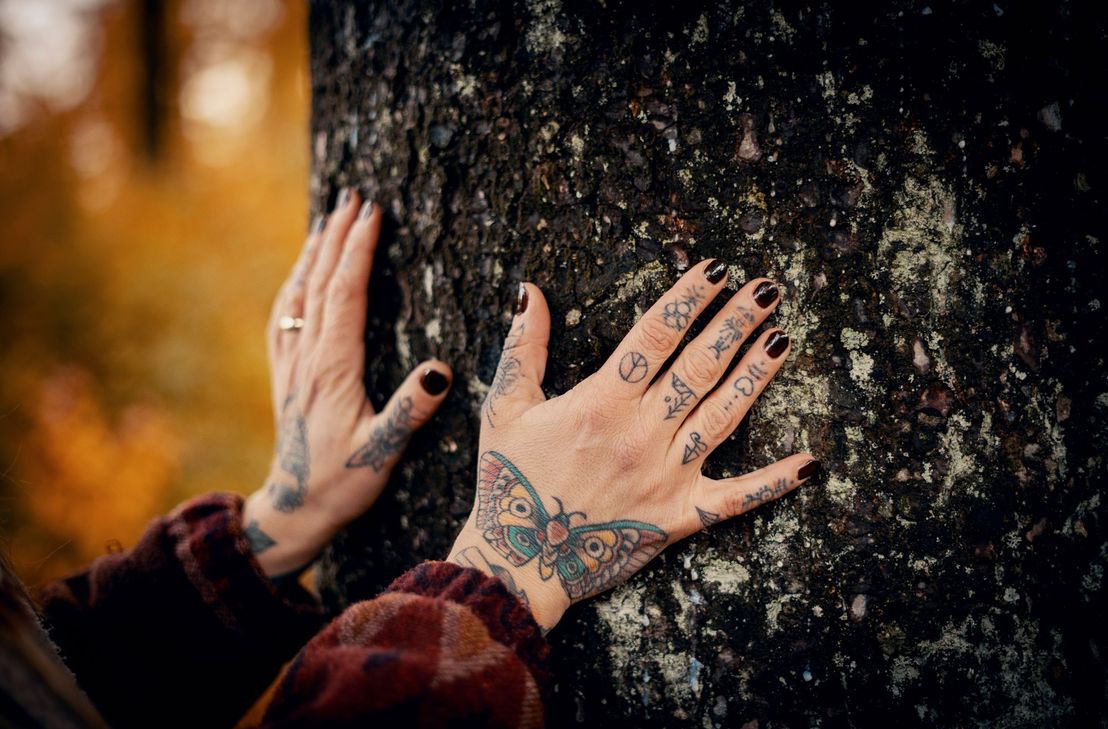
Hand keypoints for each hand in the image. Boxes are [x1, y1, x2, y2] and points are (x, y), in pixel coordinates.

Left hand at [243, 189, 452, 576]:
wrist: (293, 509)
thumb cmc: (342, 483)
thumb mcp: (381, 452)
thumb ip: (410, 410)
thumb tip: (442, 368)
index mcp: (333, 369)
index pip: (345, 294)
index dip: (358, 250)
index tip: (372, 213)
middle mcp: (306, 358)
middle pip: (319, 282)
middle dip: (337, 235)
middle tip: (353, 196)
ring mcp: (291, 365)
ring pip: (299, 294)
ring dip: (314, 252)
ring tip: (329, 218)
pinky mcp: (285, 375)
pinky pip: (284, 316)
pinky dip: (294, 284)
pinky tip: (299, 274)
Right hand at [447, 260, 817, 630]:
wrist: (518, 562)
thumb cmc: (507, 480)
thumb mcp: (505, 407)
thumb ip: (523, 347)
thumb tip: (532, 291)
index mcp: (600, 403)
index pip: (655, 336)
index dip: (688, 299)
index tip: (716, 270)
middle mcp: (640, 435)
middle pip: (698, 367)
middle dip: (735, 323)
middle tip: (766, 289)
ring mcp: (665, 476)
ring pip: (723, 416)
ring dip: (756, 375)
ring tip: (783, 337)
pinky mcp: (679, 516)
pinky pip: (735, 499)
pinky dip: (774, 482)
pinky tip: (810, 461)